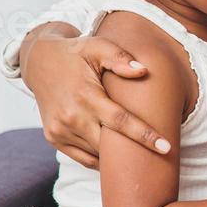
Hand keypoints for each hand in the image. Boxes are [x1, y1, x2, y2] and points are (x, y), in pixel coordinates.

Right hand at [23, 30, 170, 168]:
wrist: (40, 62)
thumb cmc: (75, 54)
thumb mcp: (97, 46)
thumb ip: (120, 58)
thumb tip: (143, 71)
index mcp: (85, 96)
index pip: (120, 121)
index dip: (144, 136)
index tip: (166, 147)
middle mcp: (70, 117)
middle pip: (109, 144)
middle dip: (135, 152)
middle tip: (162, 155)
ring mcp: (59, 131)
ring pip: (97, 154)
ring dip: (118, 158)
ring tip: (142, 157)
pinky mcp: (53, 138)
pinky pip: (83, 159)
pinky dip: (101, 160)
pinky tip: (118, 157)